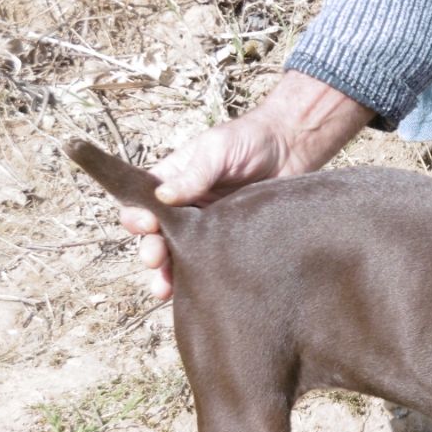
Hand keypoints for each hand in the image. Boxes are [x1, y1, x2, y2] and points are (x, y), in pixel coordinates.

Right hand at [121, 70, 373, 298]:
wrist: (293, 148)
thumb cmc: (250, 140)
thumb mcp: (216, 150)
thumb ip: (193, 174)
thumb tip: (163, 197)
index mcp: (173, 182)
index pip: (143, 204)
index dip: (138, 217)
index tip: (146, 225)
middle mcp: (186, 208)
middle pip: (157, 237)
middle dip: (151, 250)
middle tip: (154, 260)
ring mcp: (209, 228)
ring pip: (181, 255)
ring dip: (168, 273)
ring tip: (163, 288)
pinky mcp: (232, 243)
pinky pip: (212, 263)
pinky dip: (199, 278)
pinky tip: (195, 290)